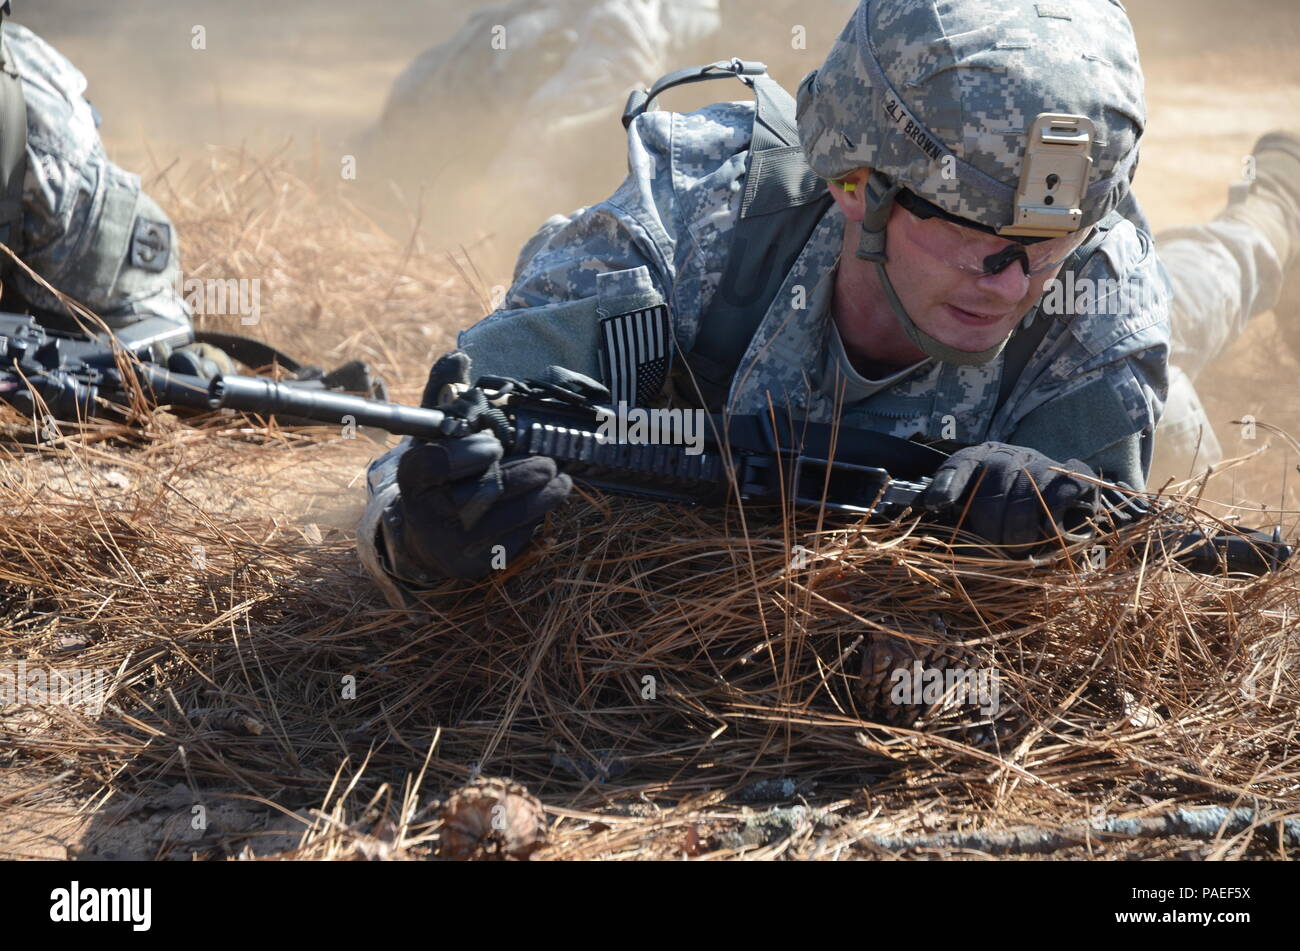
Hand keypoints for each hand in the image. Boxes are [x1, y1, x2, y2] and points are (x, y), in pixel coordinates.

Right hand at [393, 351, 571, 580]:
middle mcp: (429, 516)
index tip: (494, 445)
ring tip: (559, 476)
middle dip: (526, 471)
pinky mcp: (479, 564)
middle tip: (548, 461)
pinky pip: (521, 535)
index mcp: (412, 479)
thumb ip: (445, 397)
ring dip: (547, 491)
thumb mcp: (433, 437)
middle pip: (488, 490)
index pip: (435, 465)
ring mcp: (455, 544)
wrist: (427, 538)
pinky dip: (538, 514)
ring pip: (514, 513)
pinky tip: (544, 500)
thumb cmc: (437, 476)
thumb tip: (459, 356)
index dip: (468, 453)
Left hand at [917, 442, 1097, 547]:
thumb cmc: (1010, 515)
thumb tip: (928, 514)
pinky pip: (1059, 496)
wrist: (1064, 503)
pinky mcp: (1074, 474)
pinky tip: (1047, 532)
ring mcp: (1041, 462)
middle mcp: (1009, 455)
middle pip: (990, 491)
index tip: (938, 503)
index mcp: (980, 459)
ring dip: (1019, 532)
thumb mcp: (976, 512)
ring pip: (1023, 499)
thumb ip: (954, 514)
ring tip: (1018, 549)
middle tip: (994, 550)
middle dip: (989, 529)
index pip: (960, 464)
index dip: (948, 483)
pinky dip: (1051, 520)